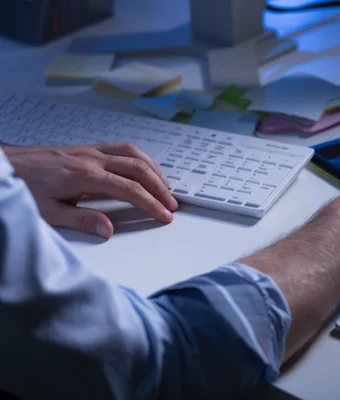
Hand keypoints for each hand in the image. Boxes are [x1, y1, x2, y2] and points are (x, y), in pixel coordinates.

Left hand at [3, 142, 178, 238]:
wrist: (7, 164)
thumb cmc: (25, 187)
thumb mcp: (49, 211)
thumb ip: (81, 220)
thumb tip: (108, 229)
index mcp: (85, 176)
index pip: (129, 189)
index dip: (151, 203)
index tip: (164, 215)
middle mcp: (92, 159)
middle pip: (138, 169)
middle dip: (159, 187)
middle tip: (172, 204)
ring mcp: (91, 150)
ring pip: (134, 154)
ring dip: (154, 170)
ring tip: (165, 187)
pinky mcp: (88, 148)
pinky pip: (123, 148)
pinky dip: (140, 158)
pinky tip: (144, 167)